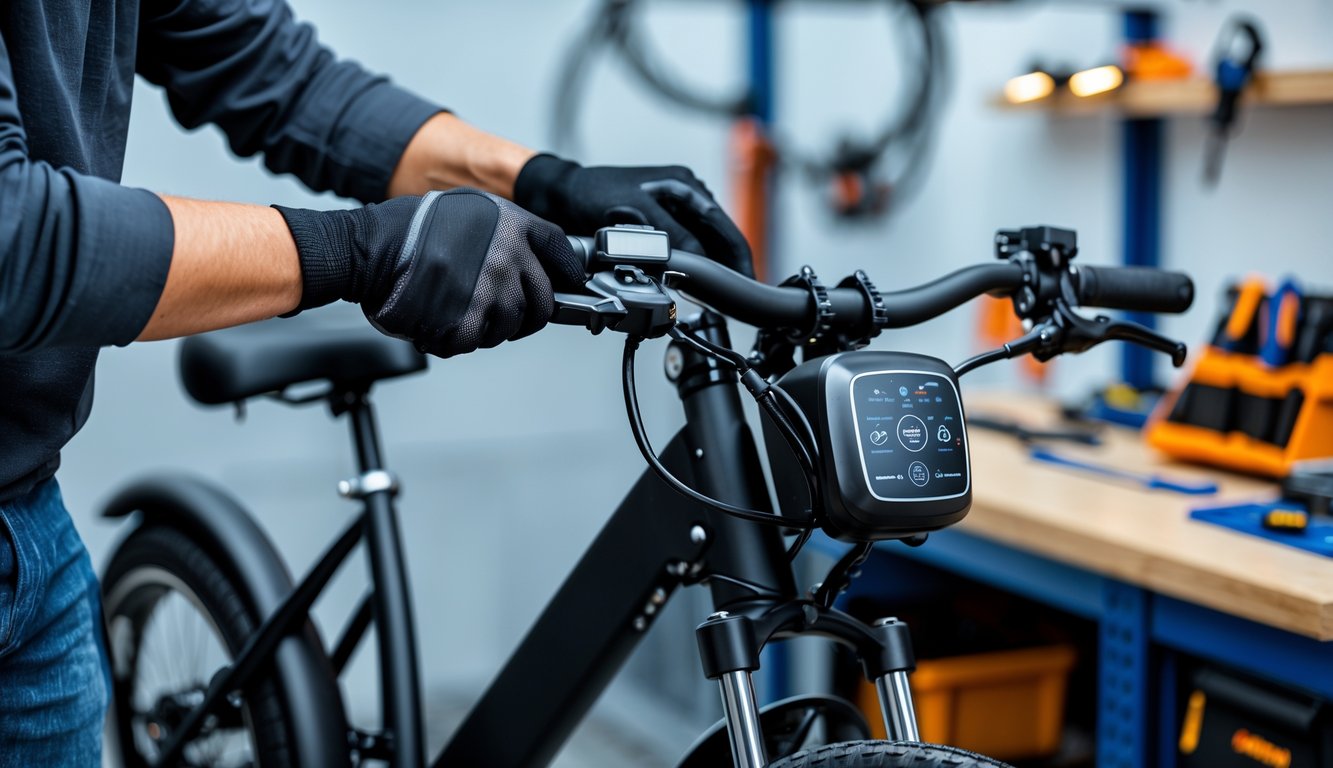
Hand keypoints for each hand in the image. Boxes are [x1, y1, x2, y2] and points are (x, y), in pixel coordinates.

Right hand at [274, 189, 583, 357]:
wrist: (369, 248)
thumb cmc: (409, 227)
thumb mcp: (470, 209)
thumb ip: (505, 233)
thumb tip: (529, 261)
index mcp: (514, 225)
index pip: (562, 256)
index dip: (565, 276)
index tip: (564, 286)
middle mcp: (509, 257)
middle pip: (543, 303)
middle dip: (525, 313)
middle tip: (498, 309)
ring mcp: (491, 292)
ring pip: (511, 328)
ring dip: (489, 327)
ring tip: (459, 309)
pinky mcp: (468, 322)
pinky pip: (477, 342)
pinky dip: (457, 338)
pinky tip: (440, 319)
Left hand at [512, 154, 754, 277]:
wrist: (558, 195)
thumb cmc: (590, 193)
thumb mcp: (635, 212)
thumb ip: (672, 235)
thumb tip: (700, 260)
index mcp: (687, 187)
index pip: (726, 230)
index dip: (739, 261)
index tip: (746, 287)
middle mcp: (686, 200)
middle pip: (718, 244)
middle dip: (723, 271)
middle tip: (726, 301)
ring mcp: (673, 215)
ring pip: (701, 252)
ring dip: (703, 273)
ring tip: (706, 297)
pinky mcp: (659, 230)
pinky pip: (681, 255)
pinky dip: (683, 271)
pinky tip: (682, 286)